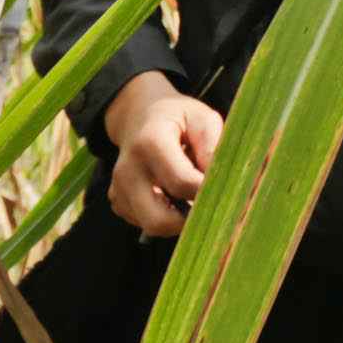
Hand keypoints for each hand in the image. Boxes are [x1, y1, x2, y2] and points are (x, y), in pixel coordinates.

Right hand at [102, 78, 224, 237]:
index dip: (207, 192)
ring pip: (152, 226)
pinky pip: (144, 224)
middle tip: (210, 206)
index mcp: (150, 143)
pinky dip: (164, 217)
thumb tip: (219, 184)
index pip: (182, 183)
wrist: (139, 115)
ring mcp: (118, 188)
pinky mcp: (117, 201)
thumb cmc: (178, 118)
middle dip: (189, 221)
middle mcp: (128, 169)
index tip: (225, 190)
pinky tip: (172, 196)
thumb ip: (213, 148)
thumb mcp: (202, 118)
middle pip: (159, 220)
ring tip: (189, 194)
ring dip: (177, 220)